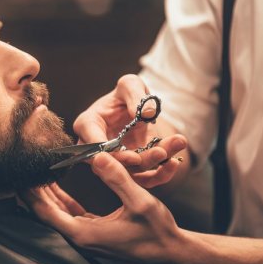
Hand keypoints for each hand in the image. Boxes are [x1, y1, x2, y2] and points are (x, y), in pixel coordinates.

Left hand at [25, 153, 184, 263]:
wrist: (173, 251)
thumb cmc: (157, 230)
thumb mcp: (139, 200)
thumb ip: (117, 178)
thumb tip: (97, 155)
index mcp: (84, 233)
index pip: (46, 212)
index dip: (30, 194)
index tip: (20, 177)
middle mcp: (81, 237)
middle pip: (46, 213)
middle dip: (33, 192)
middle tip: (23, 169)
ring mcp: (87, 237)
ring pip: (56, 213)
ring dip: (45, 194)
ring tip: (35, 173)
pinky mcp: (94, 233)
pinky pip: (69, 214)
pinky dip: (61, 199)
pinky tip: (56, 186)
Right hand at [73, 74, 187, 187]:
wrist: (138, 109)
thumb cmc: (127, 94)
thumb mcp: (130, 84)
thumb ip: (134, 93)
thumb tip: (146, 113)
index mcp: (87, 125)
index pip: (94, 144)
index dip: (112, 153)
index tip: (133, 156)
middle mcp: (96, 148)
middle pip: (112, 164)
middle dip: (138, 160)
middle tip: (161, 152)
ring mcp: (113, 162)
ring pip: (131, 173)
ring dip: (155, 163)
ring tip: (175, 146)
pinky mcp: (131, 170)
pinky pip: (144, 179)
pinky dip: (161, 174)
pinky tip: (175, 161)